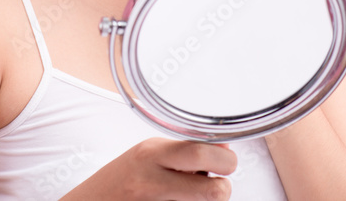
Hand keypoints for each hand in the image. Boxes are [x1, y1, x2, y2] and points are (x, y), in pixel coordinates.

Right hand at [60, 138, 235, 199]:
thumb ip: (183, 152)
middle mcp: (154, 181)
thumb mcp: (148, 155)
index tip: (226, 162)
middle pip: (215, 191)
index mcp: (152, 154)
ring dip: (207, 199)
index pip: (202, 154)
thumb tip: (223, 150)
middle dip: (224, 187)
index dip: (225, 161)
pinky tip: (178, 199)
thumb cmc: (120, 180)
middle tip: (219, 183)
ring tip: (191, 192)